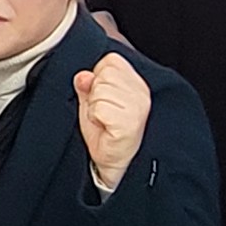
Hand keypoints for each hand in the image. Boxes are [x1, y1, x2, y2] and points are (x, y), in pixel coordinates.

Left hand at [76, 52, 151, 194]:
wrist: (114, 164)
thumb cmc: (105, 133)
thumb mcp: (92, 103)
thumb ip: (88, 85)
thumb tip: (83, 76)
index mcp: (137, 83)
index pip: (110, 61)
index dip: (98, 78)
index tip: (102, 98)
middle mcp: (142, 93)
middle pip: (103, 73)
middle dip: (95, 93)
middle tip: (102, 112)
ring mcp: (138, 107)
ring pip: (100, 90)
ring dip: (94, 107)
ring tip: (104, 121)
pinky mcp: (131, 123)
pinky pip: (100, 107)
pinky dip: (96, 118)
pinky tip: (105, 128)